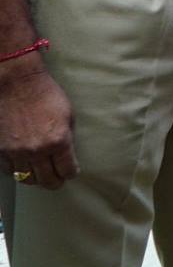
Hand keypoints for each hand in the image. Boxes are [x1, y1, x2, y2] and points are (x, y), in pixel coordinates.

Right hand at [0, 59, 76, 189]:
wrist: (17, 84)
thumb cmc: (45, 95)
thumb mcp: (67, 114)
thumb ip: (67, 137)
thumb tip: (67, 154)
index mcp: (58, 141)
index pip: (67, 170)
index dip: (71, 173)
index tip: (71, 172)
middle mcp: (37, 151)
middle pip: (47, 180)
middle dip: (55, 181)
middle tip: (57, 179)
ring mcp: (17, 152)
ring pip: (27, 179)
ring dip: (36, 179)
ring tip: (40, 175)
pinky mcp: (1, 151)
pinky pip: (10, 171)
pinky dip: (17, 171)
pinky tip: (23, 167)